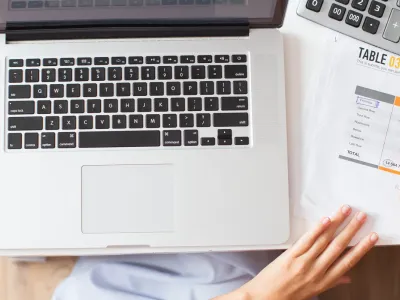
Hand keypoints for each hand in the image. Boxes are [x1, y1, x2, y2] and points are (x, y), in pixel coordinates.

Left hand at [215, 205, 378, 299]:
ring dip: (337, 223)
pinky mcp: (291, 256)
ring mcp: (304, 262)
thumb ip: (332, 282)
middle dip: (352, 230)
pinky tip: (325, 220)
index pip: (349, 261)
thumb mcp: (314, 291)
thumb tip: (346, 278)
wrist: (265, 298)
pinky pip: (307, 240)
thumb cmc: (289, 295)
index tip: (371, 238)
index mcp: (324, 280)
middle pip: (339, 246)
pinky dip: (317, 229)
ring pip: (325, 240)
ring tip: (345, 211)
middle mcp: (317, 270)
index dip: (362, 248)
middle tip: (361, 217)